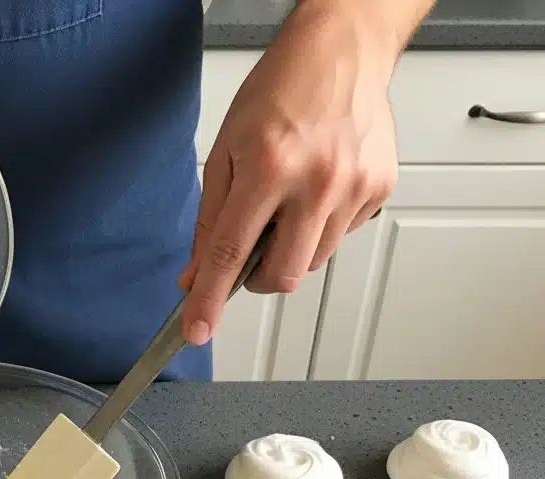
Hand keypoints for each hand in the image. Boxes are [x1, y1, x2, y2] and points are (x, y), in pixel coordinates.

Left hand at [180, 0, 399, 344]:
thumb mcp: (226, 152)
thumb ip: (209, 221)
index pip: (229, 254)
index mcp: (268, 168)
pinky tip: (317, 189)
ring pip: (313, 262)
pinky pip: (342, 236)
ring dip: (292, 249)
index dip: (209, 299)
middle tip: (251, 248)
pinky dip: (322, 226)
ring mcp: (353, 187)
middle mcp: (316, 181)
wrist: (342, 50)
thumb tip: (195, 275)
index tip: (197, 330)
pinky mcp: (379, 189)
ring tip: (288, 202)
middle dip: (258, 276)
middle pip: (282, 276)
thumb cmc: (281, 91)